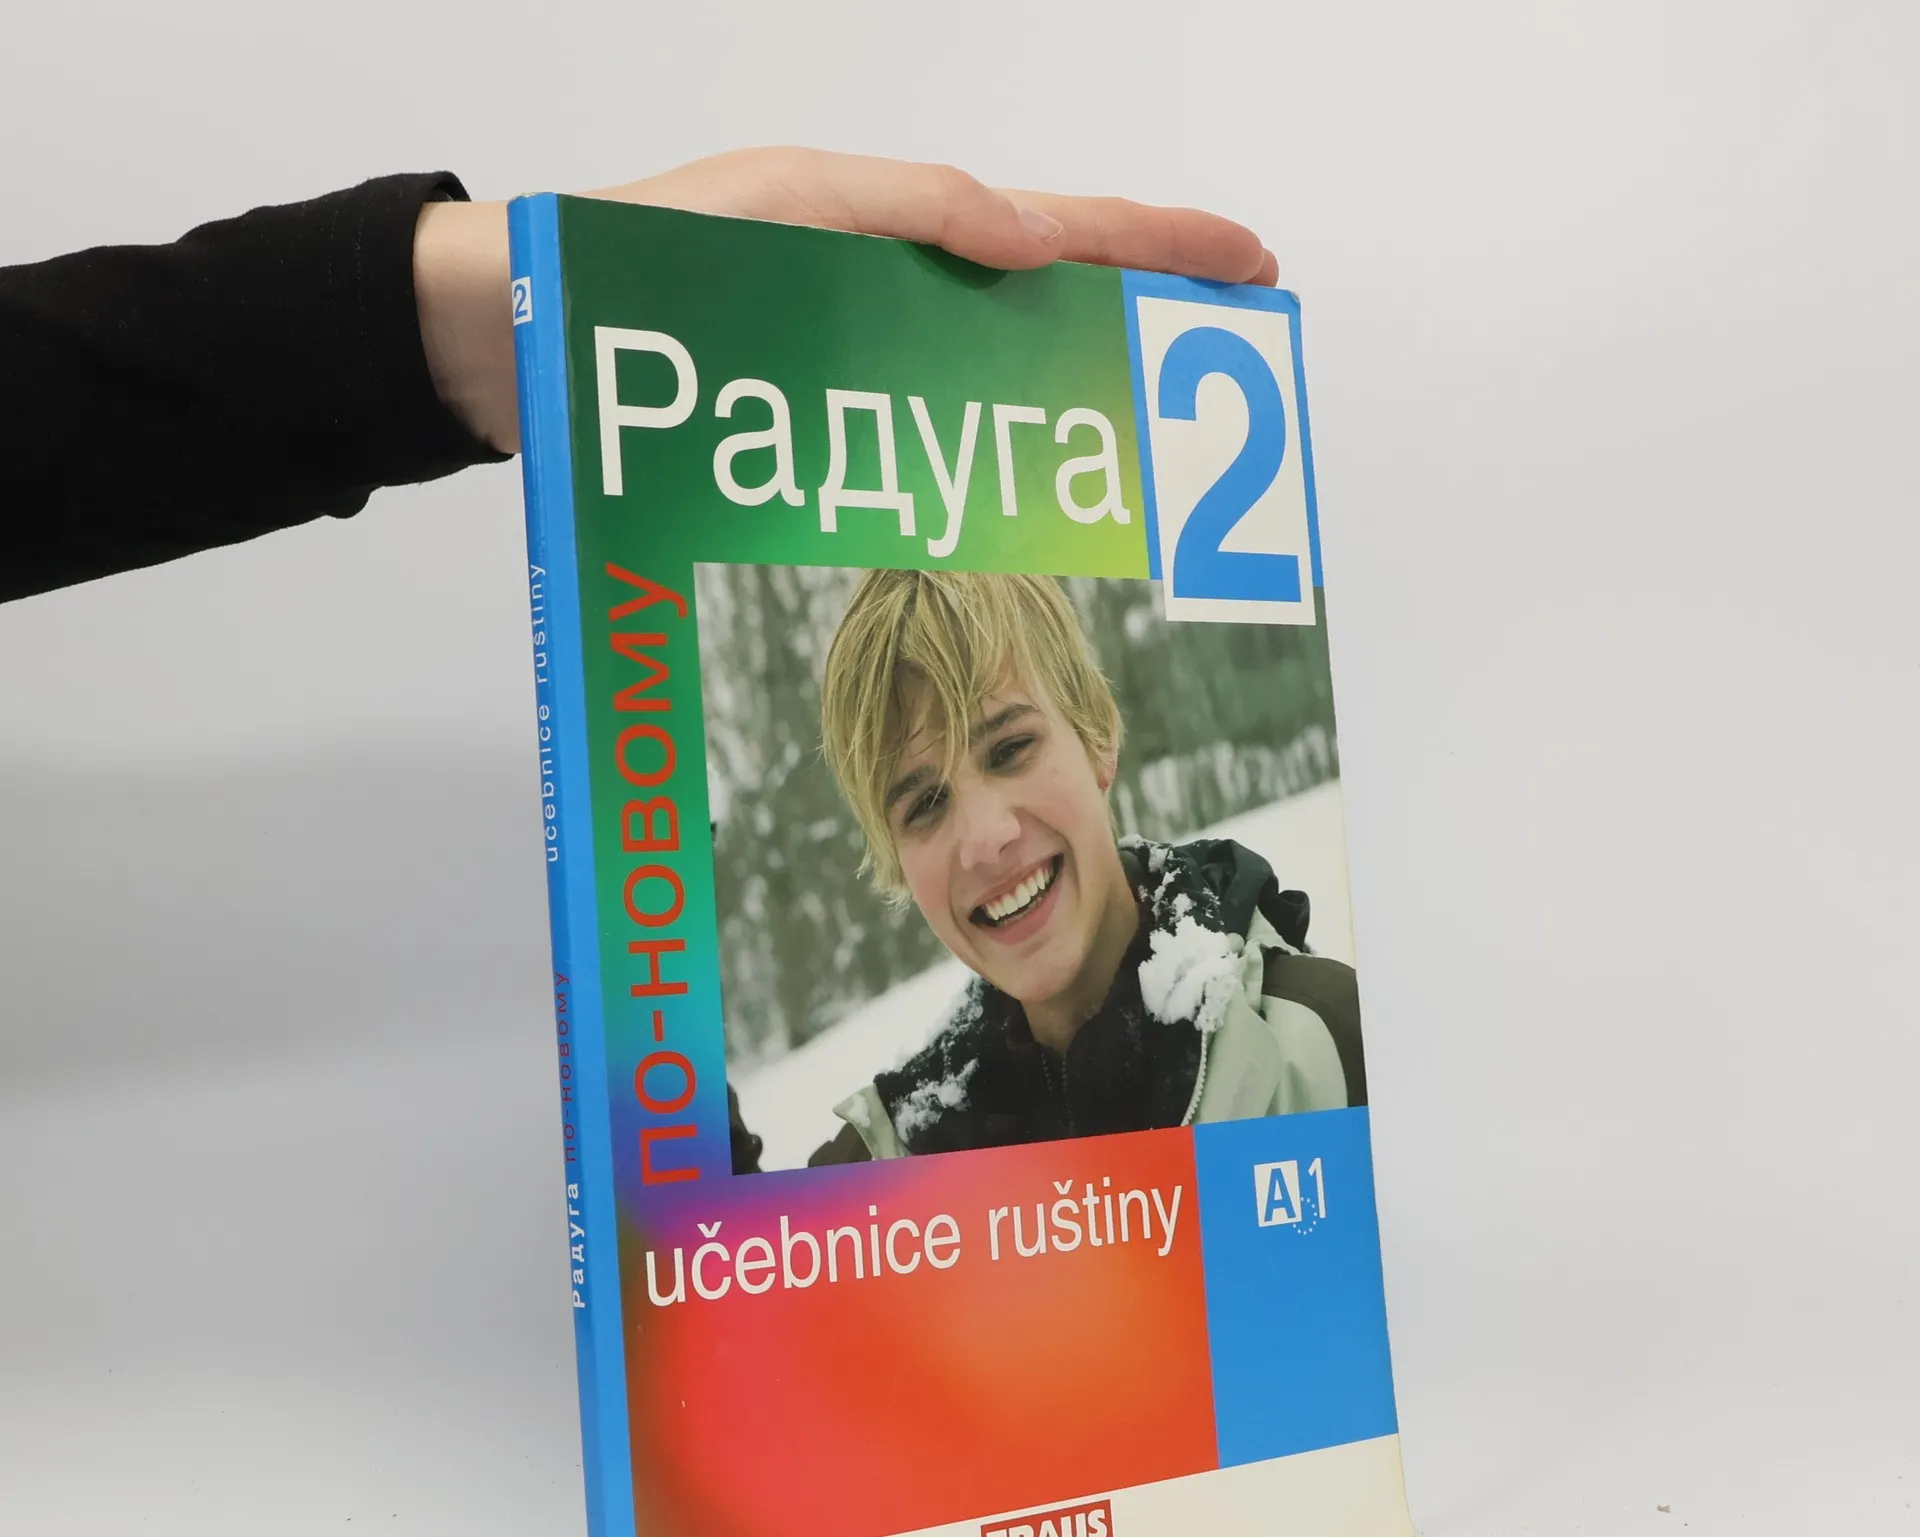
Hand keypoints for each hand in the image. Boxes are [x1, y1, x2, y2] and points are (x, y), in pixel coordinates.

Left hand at [415, 147, 1276, 454]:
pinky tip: (1007, 528)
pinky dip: (973, 488)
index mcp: (899, 227)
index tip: (1251, 269)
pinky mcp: (811, 442)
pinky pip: (915, 464)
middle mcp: (892, 302)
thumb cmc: (631, 257)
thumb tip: (1028, 238)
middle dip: (1143, 340)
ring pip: (992, 400)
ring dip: (1071, 424)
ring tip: (1147, 464)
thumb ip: (905, 210)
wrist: (518, 343)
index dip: (1161, 249)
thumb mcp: (779, 199)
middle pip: (1050, 318)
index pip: (1063, 232)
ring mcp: (855, 375)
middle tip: (1225, 378)